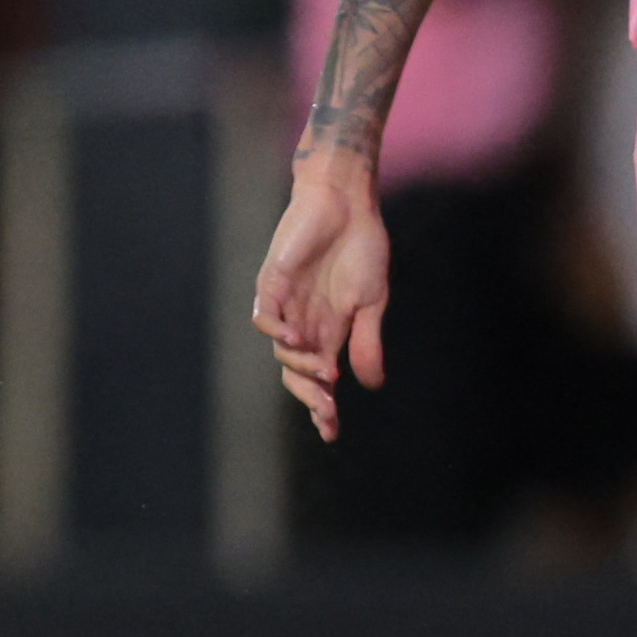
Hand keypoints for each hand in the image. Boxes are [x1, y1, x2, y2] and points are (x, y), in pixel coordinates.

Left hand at [250, 151, 391, 442]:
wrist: (347, 203)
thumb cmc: (361, 248)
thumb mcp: (372, 302)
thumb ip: (367, 341)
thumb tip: (371, 385)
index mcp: (328, 331)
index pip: (318, 379)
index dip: (321, 406)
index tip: (331, 432)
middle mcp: (303, 323)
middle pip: (296, 373)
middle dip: (310, 396)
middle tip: (326, 412)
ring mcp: (286, 304)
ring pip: (282, 350)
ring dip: (302, 367)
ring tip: (325, 373)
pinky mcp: (272, 282)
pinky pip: (265, 316)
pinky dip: (276, 332)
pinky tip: (295, 341)